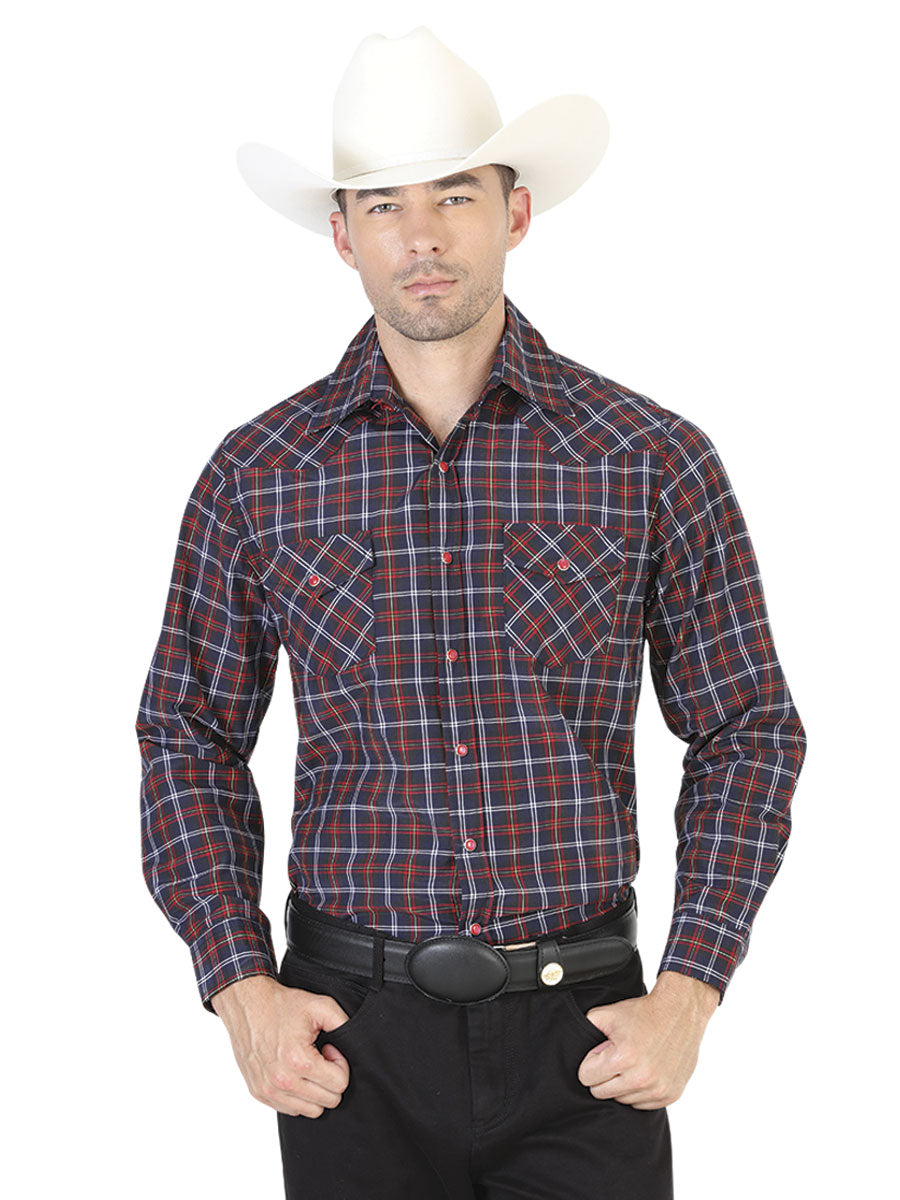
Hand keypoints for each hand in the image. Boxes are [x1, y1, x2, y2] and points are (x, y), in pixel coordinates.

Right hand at [210, 974, 353, 1117]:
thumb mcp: (320, 1006)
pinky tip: (293, 1072)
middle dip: (330, 1079)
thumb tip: (356, 1044)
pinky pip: (290, 1110)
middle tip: (319, 1057)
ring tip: (307, 1065)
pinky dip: (297, 1096)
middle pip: (328, 1101)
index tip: (329, 1050)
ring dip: (315, 1090)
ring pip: (311, 1111)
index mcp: (299, 1061)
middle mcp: (282, 1081)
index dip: (340, 1064)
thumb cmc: (281, 1005)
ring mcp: (268, 1090)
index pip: (339, 1084)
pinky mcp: (259, 1093)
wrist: (248, 1005)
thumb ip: (344, 1024)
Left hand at [575, 971, 718, 1108]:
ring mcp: (657, 1090)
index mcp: (623, 1058)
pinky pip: (641, 1104)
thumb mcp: (608, 1014)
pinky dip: (639, 1091)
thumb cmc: (643, 1013)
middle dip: (604, 1075)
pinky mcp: (670, 1095)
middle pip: (601, 1093)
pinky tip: (645, 1070)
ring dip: (622, 1084)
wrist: (680, 1012)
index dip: (590, 1063)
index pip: (586, 1078)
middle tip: (616, 1057)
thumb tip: (572, 1047)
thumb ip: (586, 1029)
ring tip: (633, 1062)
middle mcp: (641, 1078)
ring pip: (621, 1100)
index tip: (601, 1053)